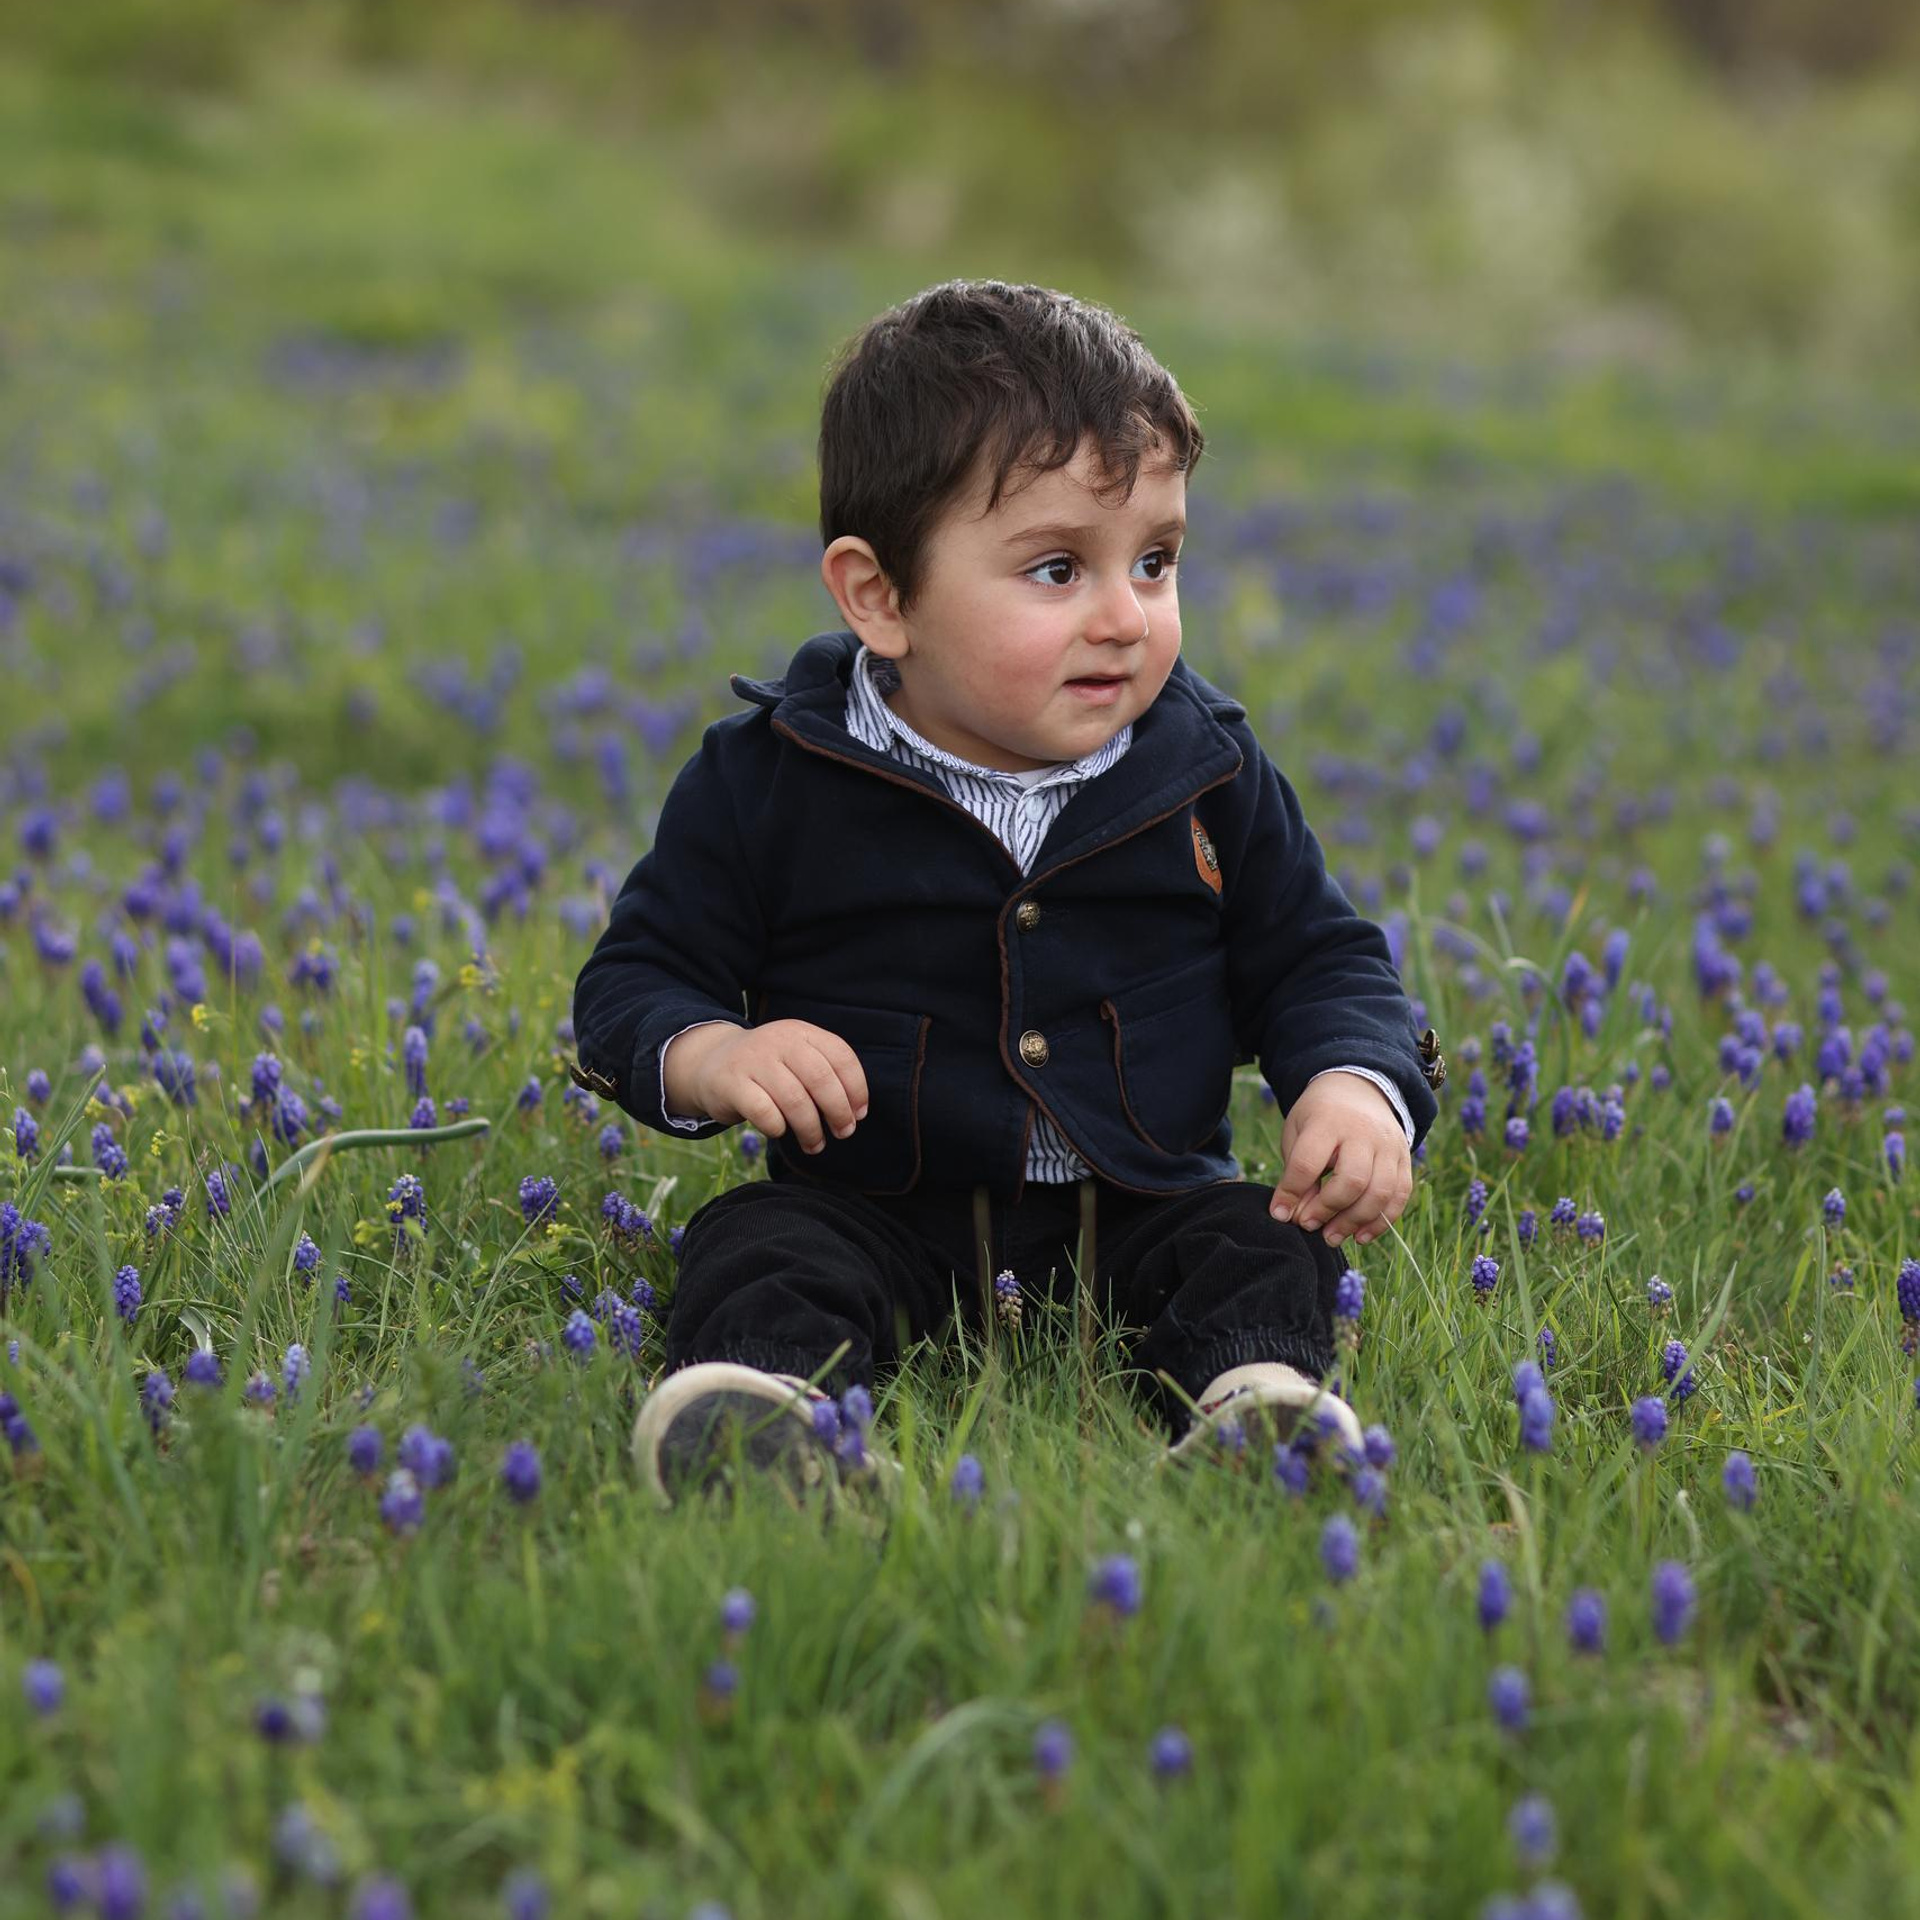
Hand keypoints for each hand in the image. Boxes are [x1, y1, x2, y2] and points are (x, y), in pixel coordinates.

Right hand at [684, 1019, 869, 1154]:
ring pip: (795, 1100)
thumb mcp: (796, 1057)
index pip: (841, 1056)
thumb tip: (854, 1112)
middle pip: (821, 1080)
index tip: (858, 1114)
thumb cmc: (767, 1069)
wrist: (710, 1062)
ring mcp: (753, 1060)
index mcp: (801, 1032)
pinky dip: (778, 1128)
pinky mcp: (731, 1084)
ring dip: (811, 1129)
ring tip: (814, 1144)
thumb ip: (825, 1074)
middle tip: (843, 1133)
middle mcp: (778, 1041)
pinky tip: (779, 1131)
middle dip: (838, 1112)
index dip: (856, 1089)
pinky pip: (765, 1113)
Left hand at [1268, 1074, 1411, 1250]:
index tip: (1281, 1213)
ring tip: (1331, 1236)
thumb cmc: (1319, 1118)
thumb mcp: (1297, 1133)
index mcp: (1327, 1120)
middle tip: (1309, 1226)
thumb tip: (1295, 1216)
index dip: (1292, 1192)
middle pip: (1352, 1179)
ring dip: (1355, 1222)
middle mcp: (1363, 1132)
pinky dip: (1381, 1221)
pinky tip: (1360, 1236)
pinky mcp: (1405, 1158)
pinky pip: (1399, 1195)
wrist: (1357, 1088)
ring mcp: (1389, 1145)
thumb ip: (1296, 1172)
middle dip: (1328, 1210)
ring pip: (1380, 1192)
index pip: (1309, 1162)